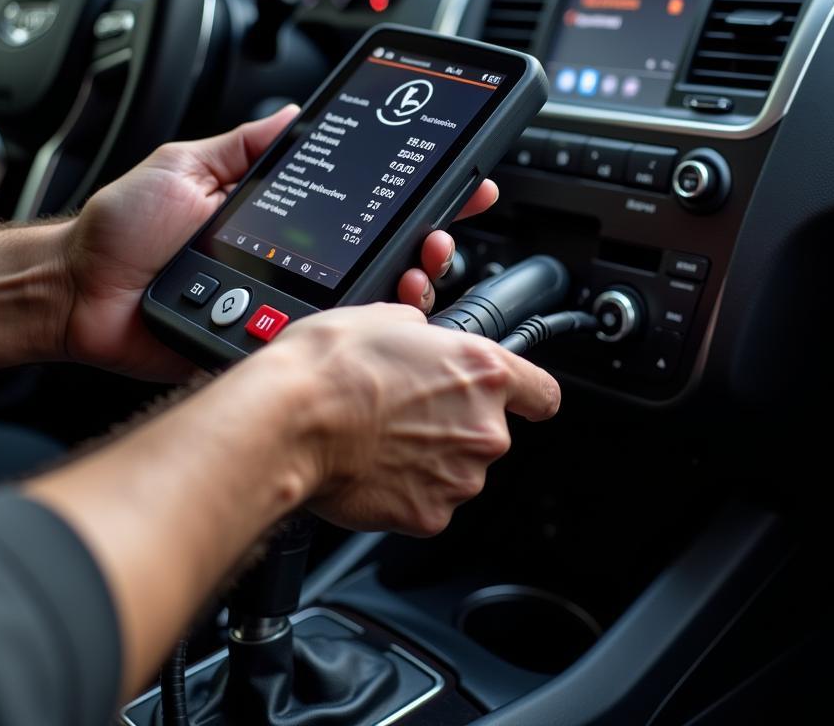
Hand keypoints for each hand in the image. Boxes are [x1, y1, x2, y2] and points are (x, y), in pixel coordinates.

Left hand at [62, 107, 497, 380]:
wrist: (78, 288)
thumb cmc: (124, 229)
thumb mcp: (187, 165)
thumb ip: (245, 144)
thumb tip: (296, 113)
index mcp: (280, 219)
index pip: (358, 203)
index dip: (409, 193)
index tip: (455, 179)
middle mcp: (292, 262)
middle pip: (377, 256)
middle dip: (426, 241)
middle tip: (441, 231)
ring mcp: (283, 304)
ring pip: (362, 304)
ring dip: (406, 286)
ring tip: (420, 267)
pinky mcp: (266, 341)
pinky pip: (321, 340)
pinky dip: (361, 332)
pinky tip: (383, 317)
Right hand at [257, 303, 560, 535]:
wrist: (290, 421)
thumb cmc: (331, 366)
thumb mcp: (385, 317)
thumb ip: (424, 334)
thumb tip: (421, 339)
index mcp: (483, 372)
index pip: (542, 394)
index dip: (528, 397)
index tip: (519, 402)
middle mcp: (483, 427)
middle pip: (488, 432)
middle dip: (455, 426)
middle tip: (405, 412)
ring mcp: (460, 477)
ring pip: (457, 470)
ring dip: (430, 459)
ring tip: (380, 439)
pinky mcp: (429, 516)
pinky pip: (427, 502)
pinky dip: (405, 490)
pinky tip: (372, 469)